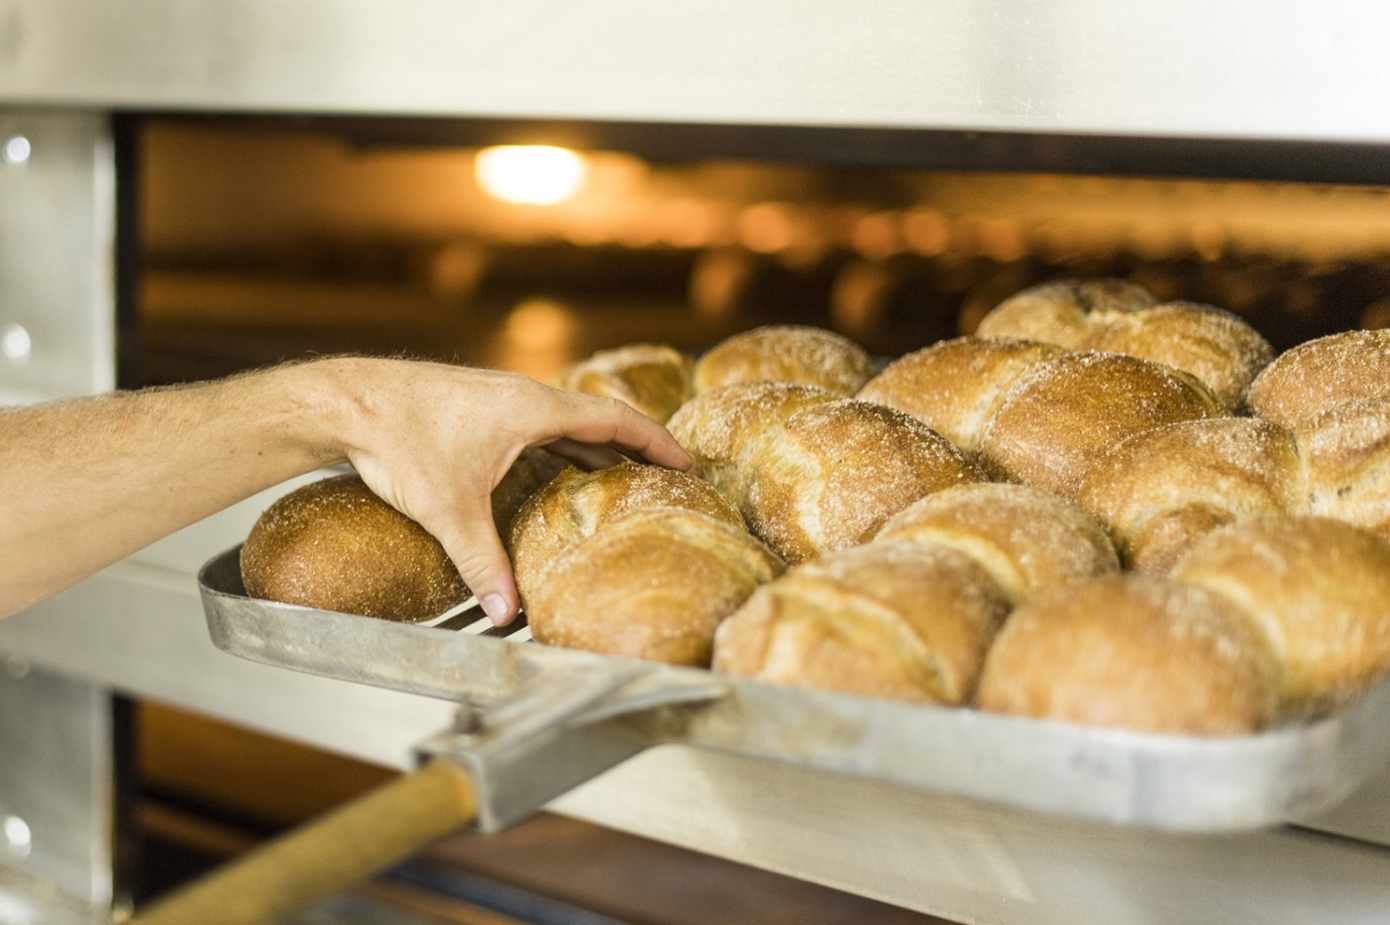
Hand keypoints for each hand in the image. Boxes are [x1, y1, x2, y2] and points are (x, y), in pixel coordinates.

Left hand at [308, 358, 692, 623]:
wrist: (346, 402)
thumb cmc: (399, 440)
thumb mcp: (449, 509)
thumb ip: (483, 563)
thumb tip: (507, 614)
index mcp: (534, 409)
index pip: (617, 419)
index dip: (658, 442)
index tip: (688, 463)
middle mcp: (524, 397)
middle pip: (598, 420)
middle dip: (634, 450)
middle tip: (665, 478)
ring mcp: (501, 399)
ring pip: (565, 423)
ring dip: (596, 448)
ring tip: (622, 479)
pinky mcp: (479, 407)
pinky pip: (537, 426)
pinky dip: (560, 447)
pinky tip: (554, 473)